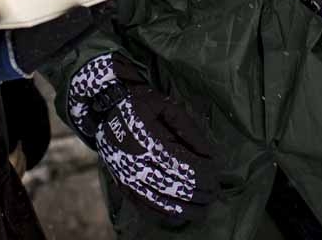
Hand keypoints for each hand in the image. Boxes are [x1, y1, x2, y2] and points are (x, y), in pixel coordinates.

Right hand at [0, 6, 94, 113]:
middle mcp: (21, 56)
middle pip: (61, 39)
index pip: (42, 45)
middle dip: (86, 21)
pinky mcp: (21, 37)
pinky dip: (65, 11)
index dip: (64, 28)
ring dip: (84, 17)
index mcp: (7, 63)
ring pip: (60, 33)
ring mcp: (23, 47)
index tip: (86, 10)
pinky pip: (49, 24)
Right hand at [67, 53, 217, 224]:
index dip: (204, 175)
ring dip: (185, 209)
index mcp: (150, 140)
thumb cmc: (141, 104)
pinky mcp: (122, 185)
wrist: (106, 109)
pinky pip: (144, 207)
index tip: (216, 175)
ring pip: (161, 202)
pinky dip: (164, 215)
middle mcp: (137, 162)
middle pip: (175, 186)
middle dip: (199, 193)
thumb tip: (209, 156)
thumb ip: (189, 129)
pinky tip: (179, 217)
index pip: (184, 166)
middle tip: (214, 192)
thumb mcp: (168, 106)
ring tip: (203, 208)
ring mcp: (127, 176)